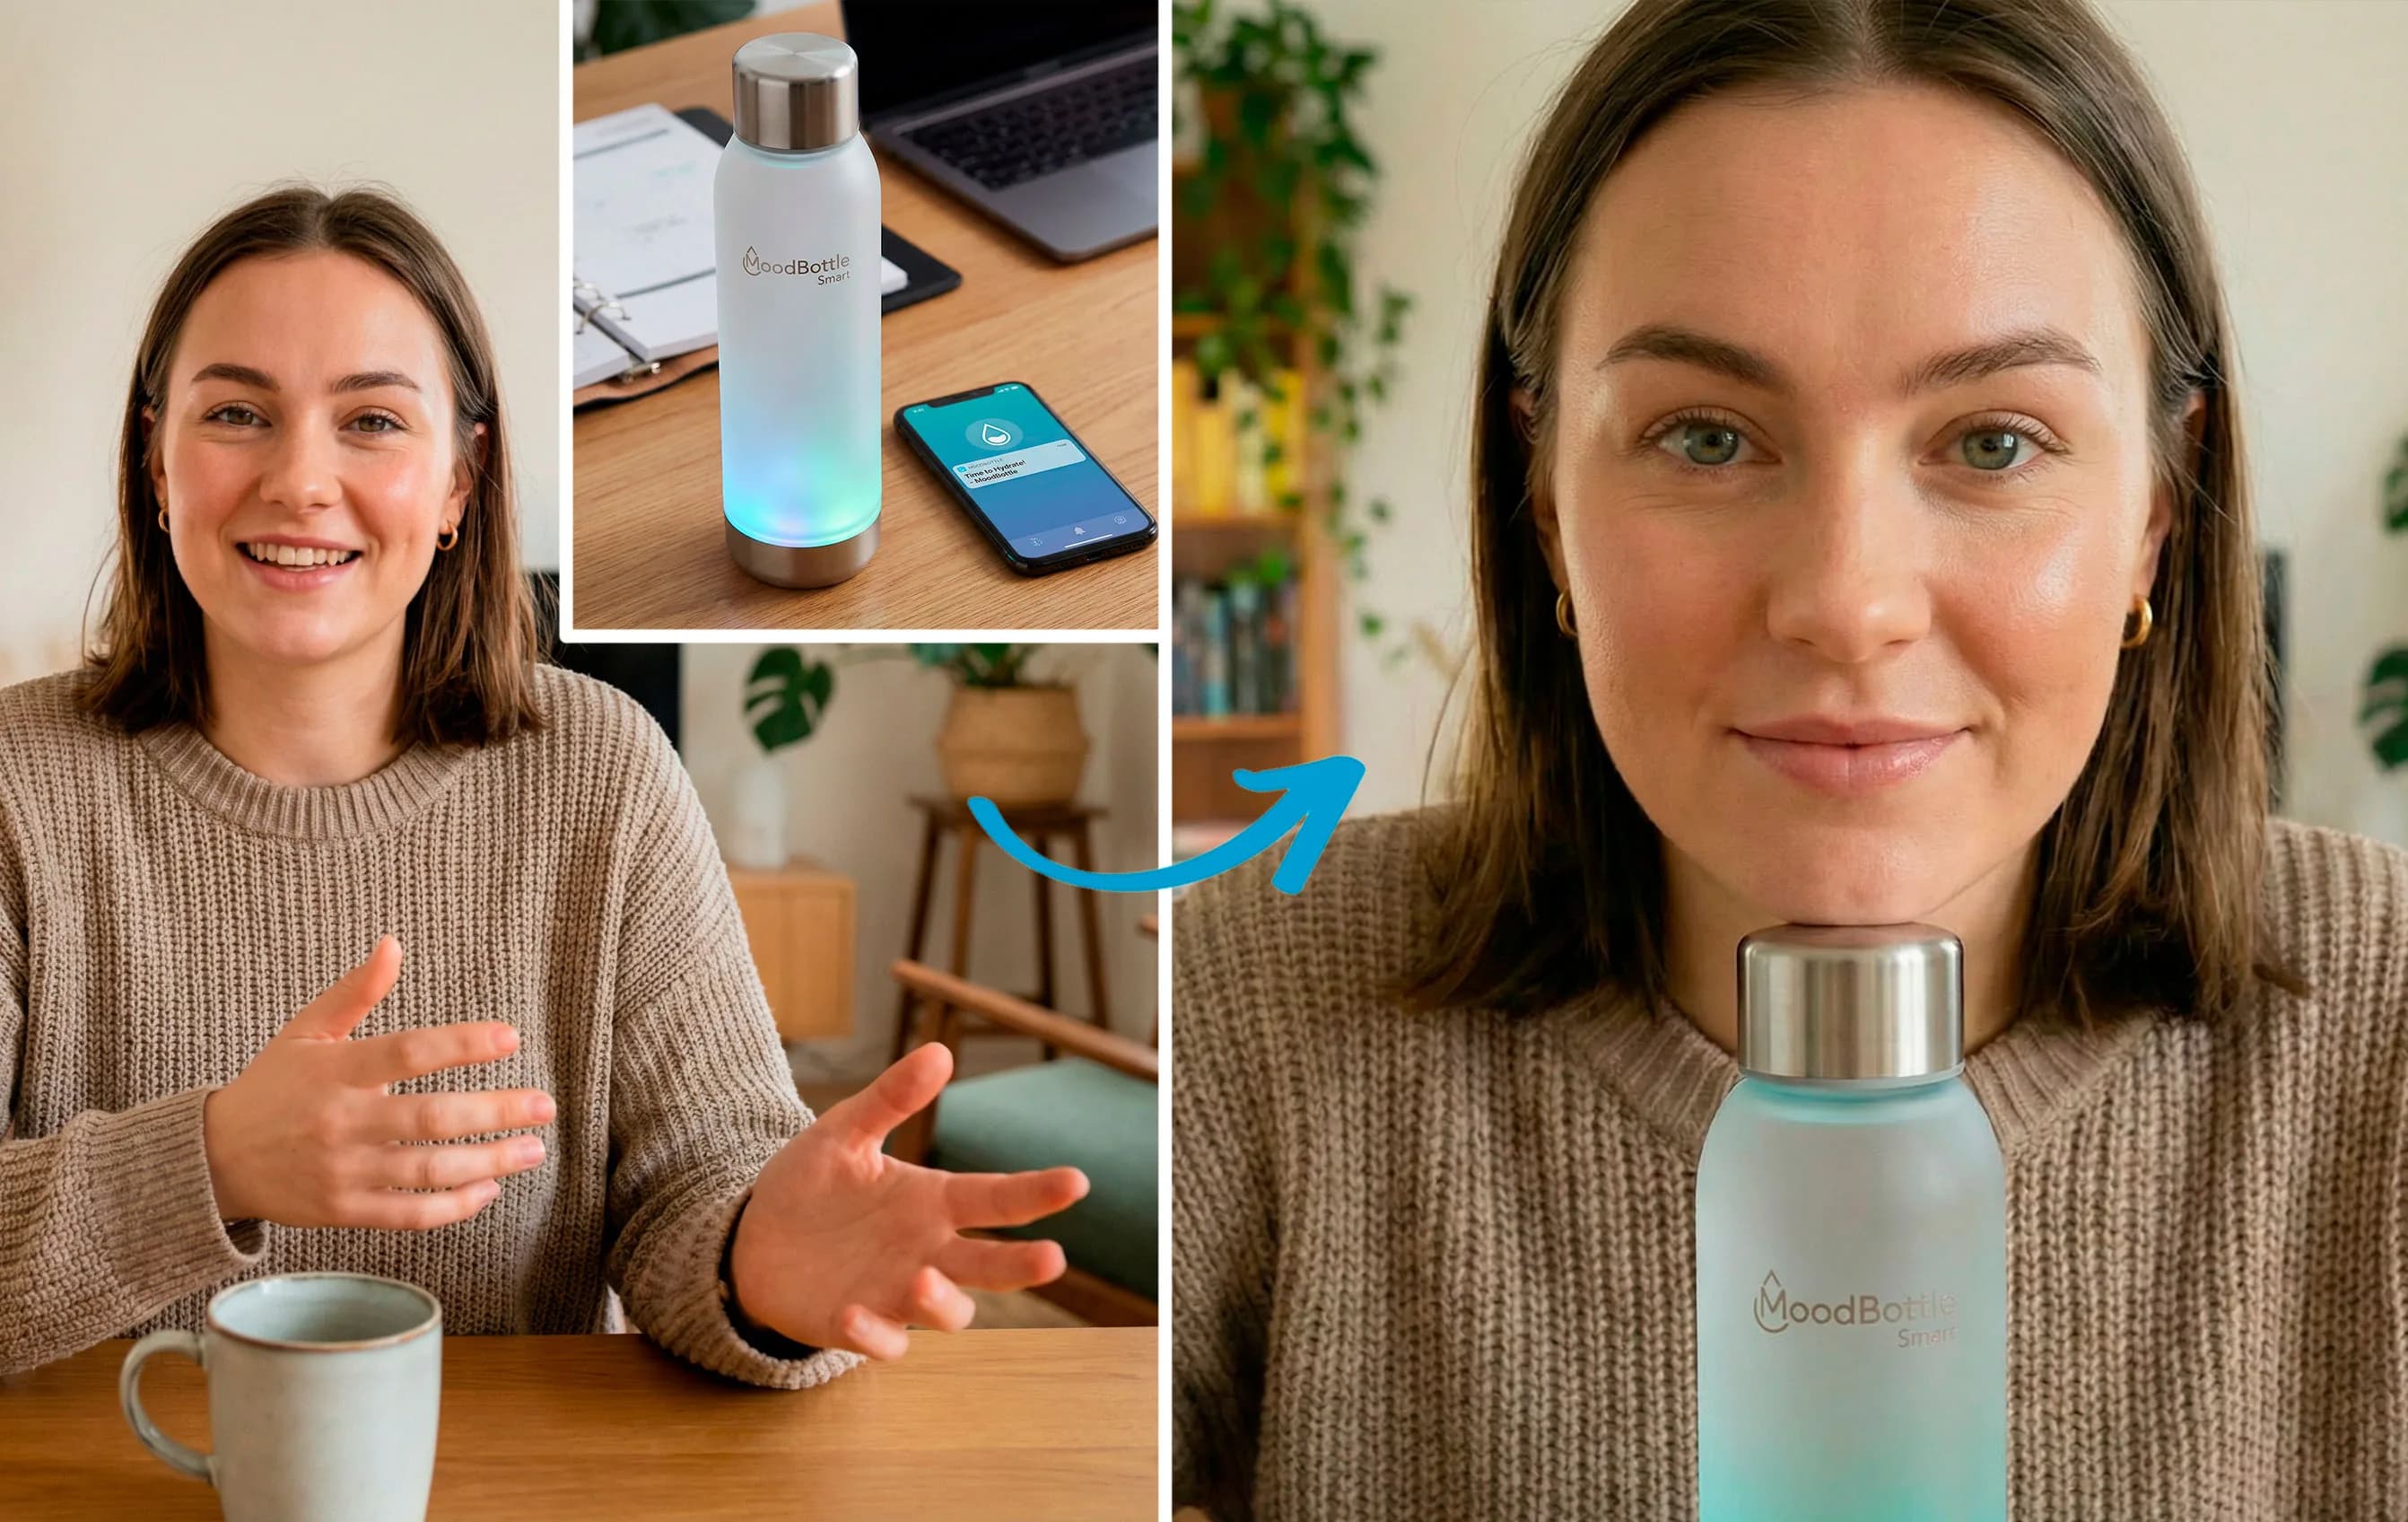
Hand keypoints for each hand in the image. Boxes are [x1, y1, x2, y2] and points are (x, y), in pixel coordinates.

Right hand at [201, 936, 556, 1228]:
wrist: (214, 1159)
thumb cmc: (274, 1086)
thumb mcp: (306, 1032)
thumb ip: (355, 993)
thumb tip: (393, 943)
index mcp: (335, 1071)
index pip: (408, 1052)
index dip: (462, 1044)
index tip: (510, 1038)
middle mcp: (340, 1122)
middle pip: (430, 1118)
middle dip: (495, 1112)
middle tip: (544, 1106)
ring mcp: (342, 1171)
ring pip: (428, 1171)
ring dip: (489, 1162)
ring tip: (532, 1150)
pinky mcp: (343, 1212)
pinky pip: (409, 1214)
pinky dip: (454, 1207)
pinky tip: (489, 1190)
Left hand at [727, 1042, 1089, 1359]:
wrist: (752, 1238)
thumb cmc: (810, 1184)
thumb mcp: (844, 1133)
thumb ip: (890, 1098)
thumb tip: (940, 1051)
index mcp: (933, 1201)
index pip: (996, 1198)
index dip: (1037, 1192)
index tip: (1076, 1181)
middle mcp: (927, 1252)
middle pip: (990, 1265)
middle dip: (1022, 1264)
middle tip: (1052, 1258)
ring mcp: (896, 1293)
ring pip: (947, 1311)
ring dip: (942, 1301)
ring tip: (921, 1280)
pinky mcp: (857, 1327)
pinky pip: (881, 1341)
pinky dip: (875, 1333)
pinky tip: (853, 1312)